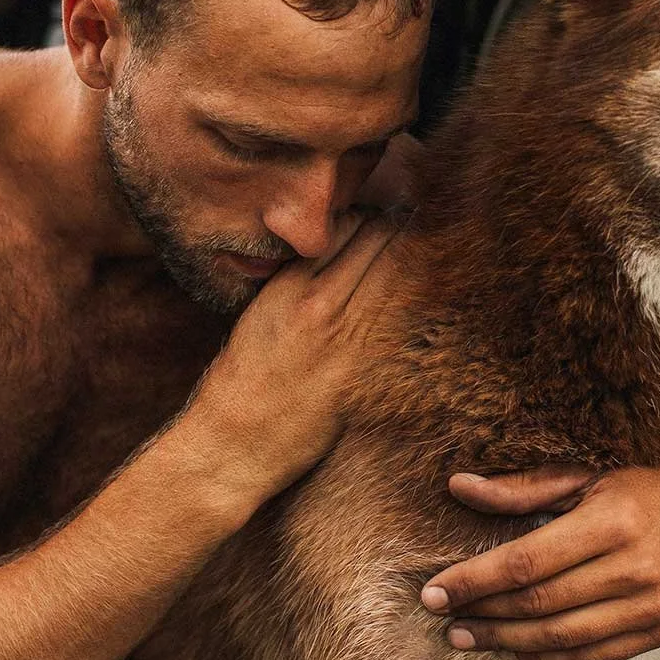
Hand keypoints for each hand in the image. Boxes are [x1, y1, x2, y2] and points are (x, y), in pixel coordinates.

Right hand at [180, 213, 400, 528]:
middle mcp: (317, 304)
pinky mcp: (363, 370)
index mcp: (287, 285)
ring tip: (425, 248)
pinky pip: (401, 319)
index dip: (368, 217)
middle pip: (376, 239)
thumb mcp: (260, 315)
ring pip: (397, 272)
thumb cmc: (242, 382)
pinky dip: (414, 298)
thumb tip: (333, 258)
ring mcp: (344, 337)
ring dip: (414, 256)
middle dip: (397, 227)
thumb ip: (296, 283)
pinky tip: (425, 293)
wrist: (234, 442)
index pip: (343, 225)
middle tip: (413, 224)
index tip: (381, 218)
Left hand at [418, 448, 659, 659]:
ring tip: (467, 638)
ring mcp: (656, 606)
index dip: (474, 581)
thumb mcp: (586, 474)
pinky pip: (593, 656)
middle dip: (483, 614)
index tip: (434, 592)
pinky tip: (514, 648)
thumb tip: (458, 488)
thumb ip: (522, 488)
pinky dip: (547, 657)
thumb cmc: (642, 485)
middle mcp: (639, 566)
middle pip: (541, 604)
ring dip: (506, 642)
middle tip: (443, 618)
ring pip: (563, 638)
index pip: (526, 561)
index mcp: (615, 519)